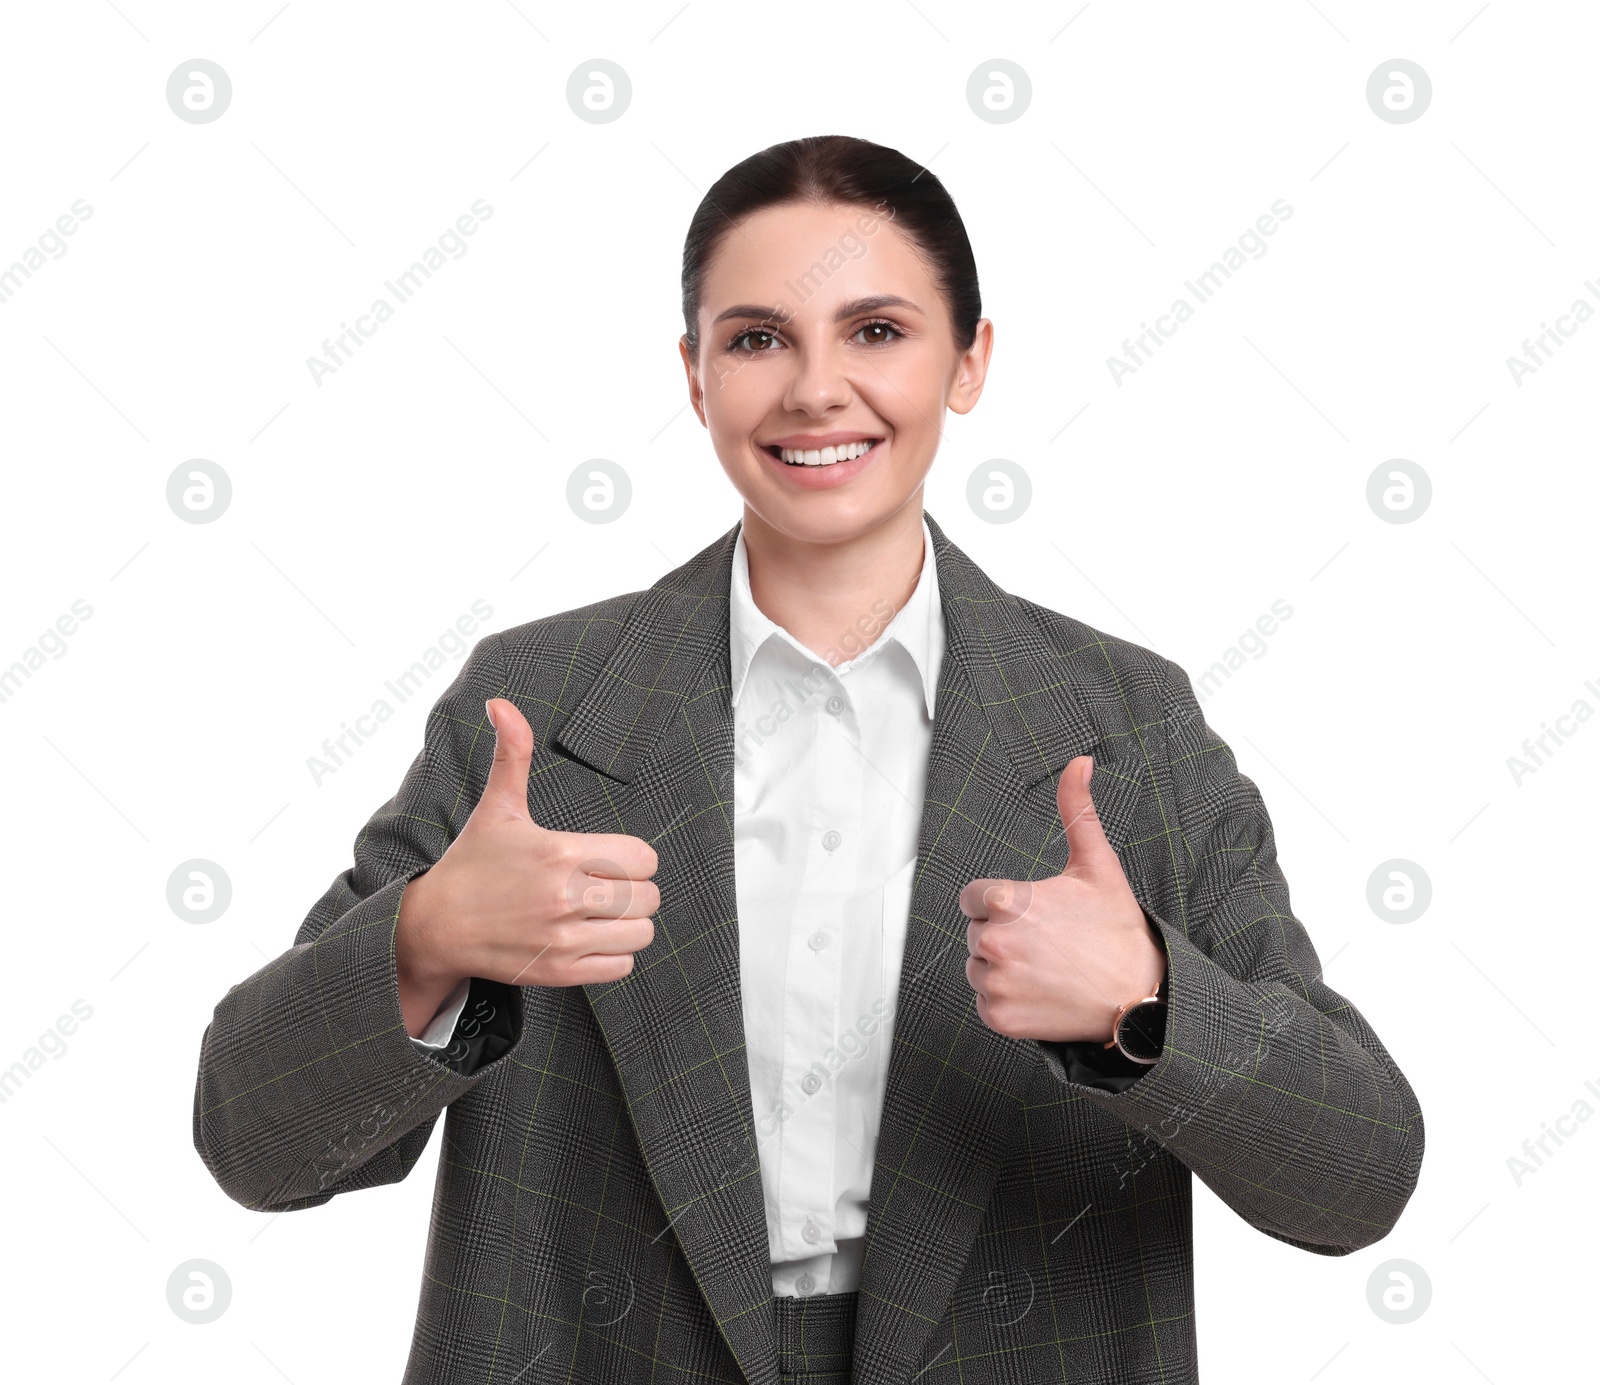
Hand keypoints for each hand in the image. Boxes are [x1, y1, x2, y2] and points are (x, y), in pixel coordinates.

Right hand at [394, 697, 659, 1036]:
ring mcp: (561, 939)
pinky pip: (621, 967)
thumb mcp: (497, 807)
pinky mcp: (558, 972)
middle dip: (636, 889)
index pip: (643, 858)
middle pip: (647, 896)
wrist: (434, 926)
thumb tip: (501, 703)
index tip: (614, 858)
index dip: (636, 857)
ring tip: (606, 913)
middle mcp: (563, 898)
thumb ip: (513, 754)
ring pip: (641, 933)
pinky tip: (593, 938)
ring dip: (631, 923)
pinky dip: (615, 955)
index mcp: (559, 854)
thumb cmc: (472, 863)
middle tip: (611, 886)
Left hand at [960, 755, 1164, 1044]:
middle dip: (1004, 934)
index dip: (1000, 903)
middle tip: (1049, 942)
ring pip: (978, 968)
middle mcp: (993, 943)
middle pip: (976, 932)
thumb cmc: (1117, 929)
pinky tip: (1042, 991)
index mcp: (1006, 901)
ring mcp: (995, 983)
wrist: (1140, 996)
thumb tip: (1079, 762)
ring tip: (1046, 966)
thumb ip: (1076, 809)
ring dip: (1003, 968)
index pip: (973, 898)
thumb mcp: (1096, 864)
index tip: (1032, 914)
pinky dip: (1007, 1000)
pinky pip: (985, 1002)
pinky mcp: (999, 1017)